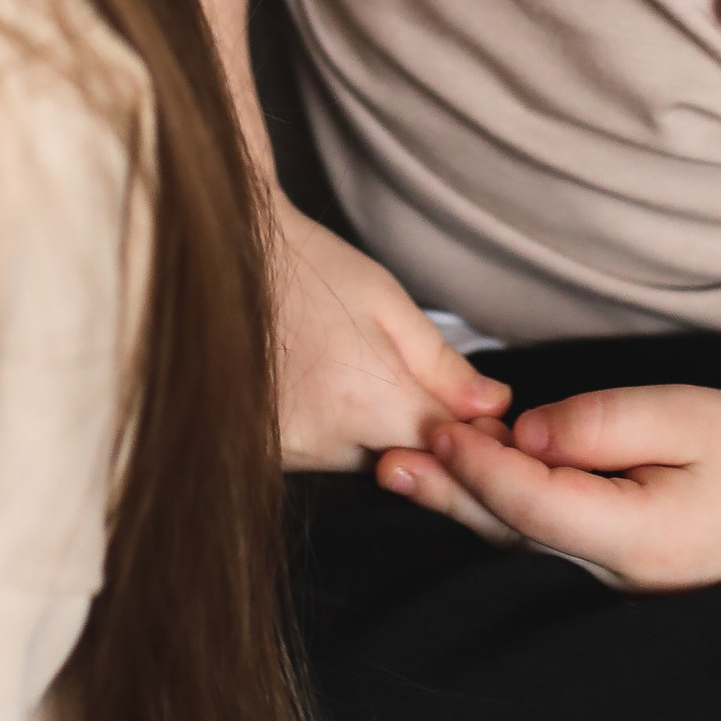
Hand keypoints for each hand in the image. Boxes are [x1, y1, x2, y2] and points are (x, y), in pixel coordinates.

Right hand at [274, 199, 509, 470]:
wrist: (227, 255)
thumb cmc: (310, 269)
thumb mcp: (386, 301)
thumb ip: (441, 364)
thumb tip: (492, 406)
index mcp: (365, 399)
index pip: (445, 448)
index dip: (470, 433)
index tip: (475, 410)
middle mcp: (322, 441)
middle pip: (401, 463)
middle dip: (415, 432)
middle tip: (399, 377)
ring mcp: (284, 453)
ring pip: (358, 465)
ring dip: (370, 436)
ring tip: (350, 372)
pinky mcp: (259, 454)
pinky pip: (317, 460)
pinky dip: (329, 436)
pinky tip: (320, 388)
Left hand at [381, 384, 720, 590]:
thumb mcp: (684, 415)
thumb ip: (599, 423)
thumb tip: (523, 432)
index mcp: (638, 539)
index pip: (531, 503)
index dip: (477, 464)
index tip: (438, 424)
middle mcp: (622, 580)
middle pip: (513, 537)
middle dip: (448, 496)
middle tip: (387, 461)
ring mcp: (626, 591)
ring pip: (526, 550)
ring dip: (467, 510)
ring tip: (409, 477)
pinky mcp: (629, 580)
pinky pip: (552, 553)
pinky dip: (508, 520)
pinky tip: (476, 497)